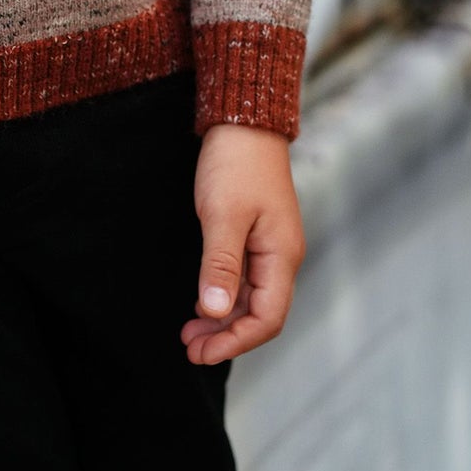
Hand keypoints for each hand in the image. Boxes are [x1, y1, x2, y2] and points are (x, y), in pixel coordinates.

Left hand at [181, 122, 304, 365]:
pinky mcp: (257, 234)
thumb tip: (215, 312)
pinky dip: (225, 295)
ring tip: (189, 331)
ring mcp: (270, 245)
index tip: (200, 352)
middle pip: (261, 313)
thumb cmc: (235, 163)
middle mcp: (281, 256)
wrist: (244, 119)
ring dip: (223, 318)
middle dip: (226, 335)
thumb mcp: (222, 214)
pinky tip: (203, 301)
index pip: (267, 318)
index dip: (235, 341)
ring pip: (252, 298)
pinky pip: (245, 278)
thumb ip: (221, 265)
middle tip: (189, 347)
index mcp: (281, 255)